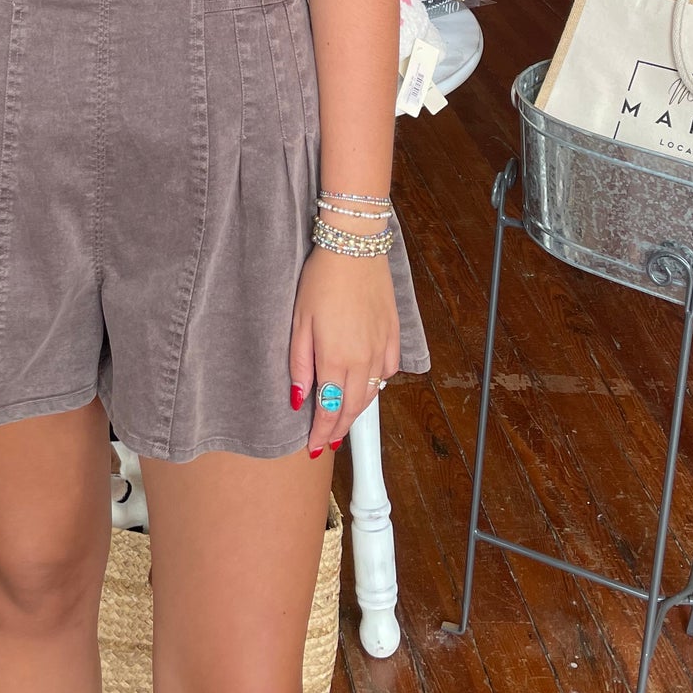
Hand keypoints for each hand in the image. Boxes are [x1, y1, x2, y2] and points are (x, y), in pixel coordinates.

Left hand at [289, 246, 400, 456]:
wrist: (354, 246)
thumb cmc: (321, 279)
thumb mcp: (299, 321)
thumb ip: (299, 364)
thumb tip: (298, 399)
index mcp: (336, 358)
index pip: (330, 410)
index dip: (322, 432)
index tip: (314, 446)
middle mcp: (363, 359)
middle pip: (353, 407)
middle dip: (339, 429)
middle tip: (327, 441)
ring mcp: (381, 347)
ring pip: (373, 392)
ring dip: (357, 409)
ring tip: (345, 419)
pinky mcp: (393, 333)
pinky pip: (388, 370)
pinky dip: (377, 383)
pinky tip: (367, 383)